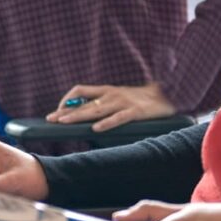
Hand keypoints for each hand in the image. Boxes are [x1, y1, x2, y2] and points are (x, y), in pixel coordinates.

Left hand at [47, 82, 177, 132]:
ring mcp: (123, 102)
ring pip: (97, 110)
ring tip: (64, 123)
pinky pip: (119, 118)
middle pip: (84, 104)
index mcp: (106, 91)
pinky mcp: (136, 111)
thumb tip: (83, 116)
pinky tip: (96, 129)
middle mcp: (112, 95)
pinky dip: (107, 123)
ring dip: (78, 117)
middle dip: (65, 112)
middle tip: (50, 119)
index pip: (80, 91)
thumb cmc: (141, 99)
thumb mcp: (119, 97)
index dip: (66, 100)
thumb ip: (103, 104)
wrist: (170, 93)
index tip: (57, 111)